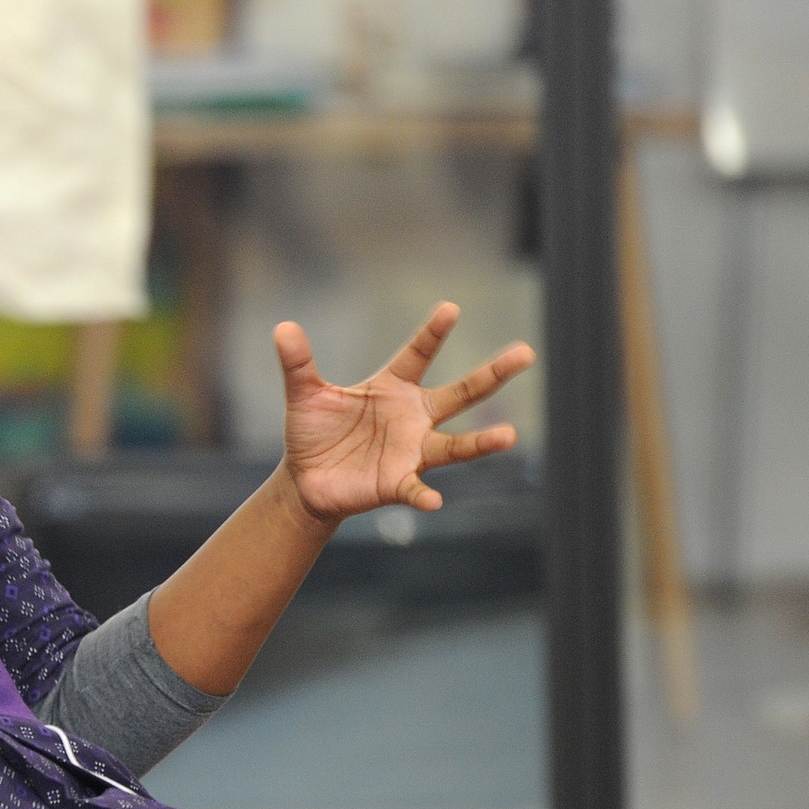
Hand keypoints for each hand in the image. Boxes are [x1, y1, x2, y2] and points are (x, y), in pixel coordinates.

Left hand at [276, 302, 533, 523]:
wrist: (306, 480)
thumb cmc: (314, 432)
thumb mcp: (303, 396)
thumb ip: (297, 364)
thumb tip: (282, 328)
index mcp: (391, 388)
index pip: (417, 354)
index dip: (432, 333)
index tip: (451, 307)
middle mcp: (412, 417)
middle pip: (460, 393)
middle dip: (492, 374)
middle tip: (526, 352)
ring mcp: (411, 451)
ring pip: (455, 445)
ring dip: (481, 443)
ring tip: (509, 435)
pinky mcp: (398, 483)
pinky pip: (416, 488)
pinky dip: (424, 494)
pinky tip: (433, 501)